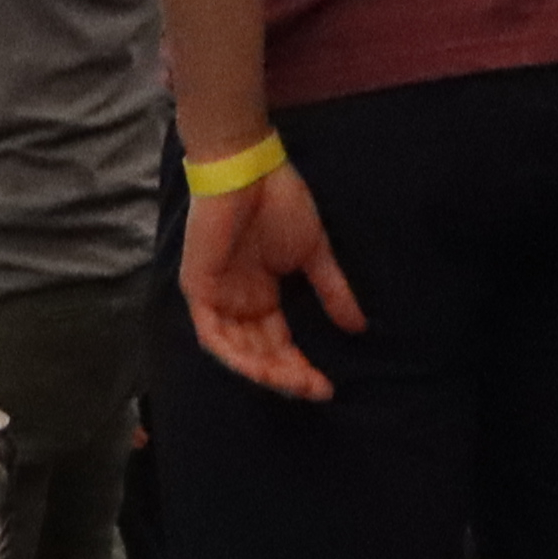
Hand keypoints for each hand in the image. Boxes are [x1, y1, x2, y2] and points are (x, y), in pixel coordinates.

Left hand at [178, 162, 357, 404]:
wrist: (249, 169)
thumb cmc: (279, 202)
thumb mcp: (313, 253)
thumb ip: (331, 290)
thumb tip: (359, 327)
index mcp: (260, 296)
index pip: (278, 344)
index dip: (300, 368)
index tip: (328, 386)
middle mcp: (237, 304)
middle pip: (259, 354)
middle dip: (288, 376)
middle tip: (316, 389)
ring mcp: (215, 298)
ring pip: (237, 352)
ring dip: (266, 372)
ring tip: (296, 382)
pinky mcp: (198, 290)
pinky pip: (213, 336)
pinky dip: (236, 356)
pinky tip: (262, 369)